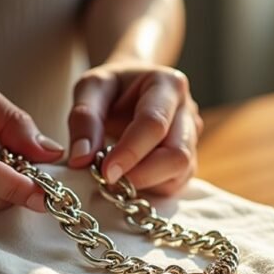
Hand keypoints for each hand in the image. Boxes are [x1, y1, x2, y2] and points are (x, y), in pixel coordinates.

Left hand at [67, 61, 202, 194]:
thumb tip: (81, 159)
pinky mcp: (188, 161)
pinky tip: (129, 177)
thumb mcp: (91, 88)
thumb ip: (84, 118)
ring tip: (116, 177)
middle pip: (177, 155)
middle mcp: (187, 112)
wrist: (130, 89)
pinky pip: (174, 184)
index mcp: (168, 85)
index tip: (105, 172)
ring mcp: (192, 139)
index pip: (154, 124)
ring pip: (179, 174)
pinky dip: (149, 188)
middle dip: (142, 175)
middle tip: (109, 179)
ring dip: (145, 184)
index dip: (130, 152)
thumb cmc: (112, 87)